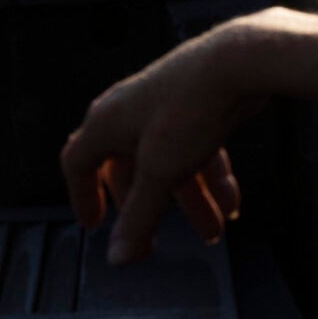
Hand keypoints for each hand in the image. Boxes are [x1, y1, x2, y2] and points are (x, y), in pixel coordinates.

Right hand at [62, 17, 282, 263]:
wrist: (239, 62)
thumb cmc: (189, 108)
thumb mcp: (161, 172)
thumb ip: (139, 217)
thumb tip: (118, 257)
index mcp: (106, 123)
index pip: (78, 164)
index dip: (82, 196)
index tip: (94, 223)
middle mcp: (129, 111)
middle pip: (130, 171)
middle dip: (148, 210)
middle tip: (156, 242)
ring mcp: (163, 106)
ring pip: (170, 164)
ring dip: (191, 201)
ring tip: (214, 231)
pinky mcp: (195, 104)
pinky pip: (195, 149)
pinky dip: (210, 177)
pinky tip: (230, 203)